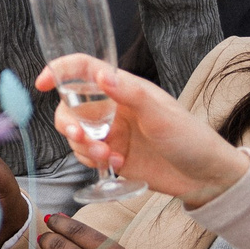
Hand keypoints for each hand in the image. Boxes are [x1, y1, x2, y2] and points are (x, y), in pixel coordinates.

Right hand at [33, 56, 248, 205]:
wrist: (206, 178)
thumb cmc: (191, 138)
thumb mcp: (161, 115)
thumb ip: (129, 94)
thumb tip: (101, 74)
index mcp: (124, 89)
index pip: (85, 70)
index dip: (60, 70)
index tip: (42, 82)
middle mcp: (113, 108)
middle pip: (70, 106)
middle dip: (68, 122)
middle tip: (79, 136)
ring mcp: (111, 133)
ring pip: (76, 134)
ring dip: (83, 146)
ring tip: (109, 157)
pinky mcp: (112, 156)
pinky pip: (86, 156)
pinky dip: (94, 161)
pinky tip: (119, 164)